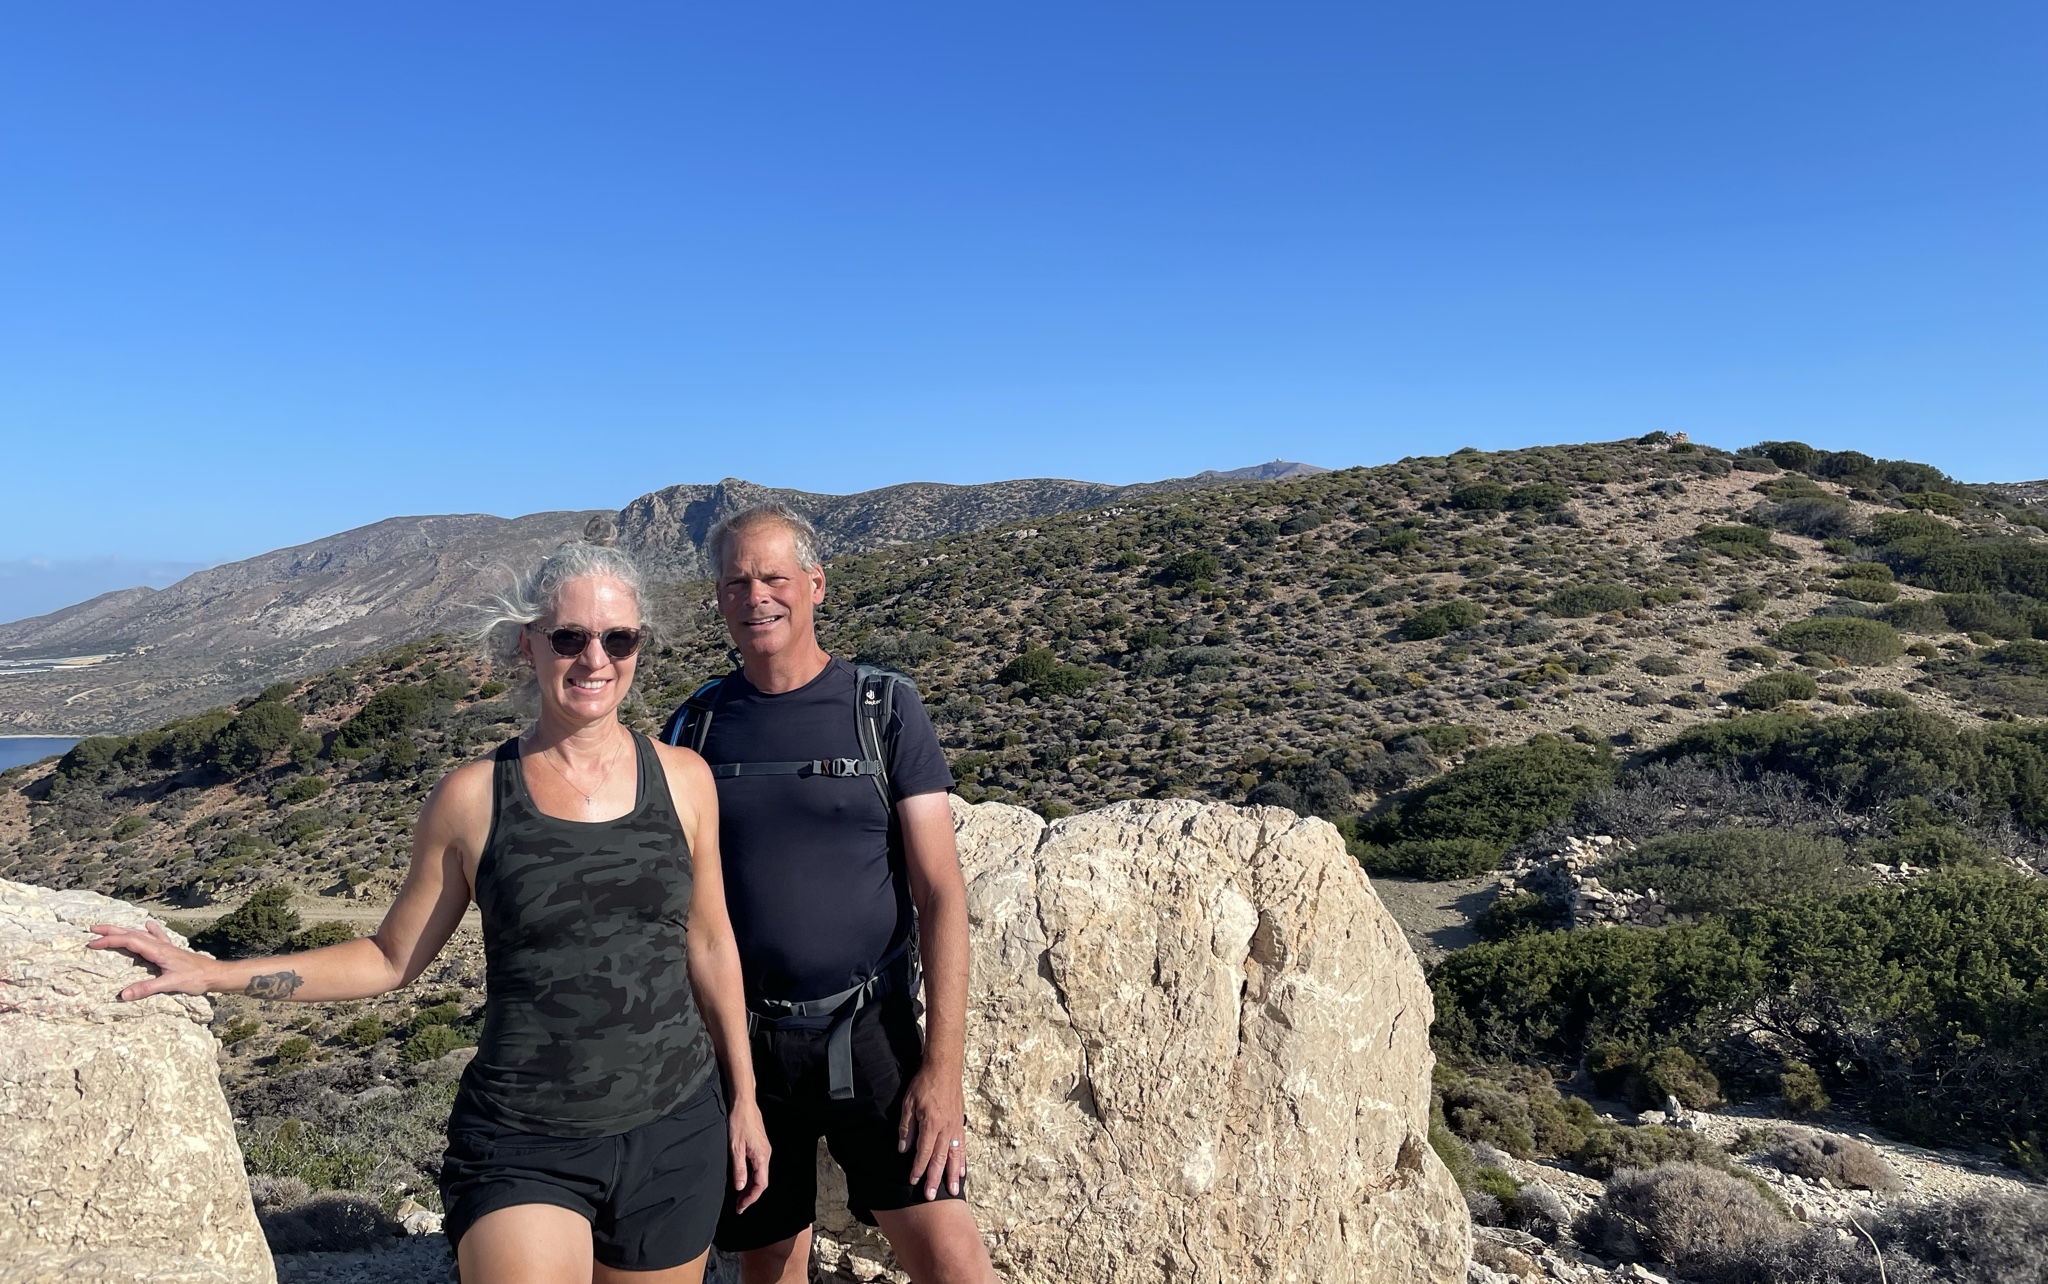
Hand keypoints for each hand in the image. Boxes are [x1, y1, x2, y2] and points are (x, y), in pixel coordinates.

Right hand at [86, 920, 213, 1000]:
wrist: (214, 973)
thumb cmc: (195, 978)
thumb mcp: (170, 984)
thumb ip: (147, 988)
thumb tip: (123, 994)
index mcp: (157, 950)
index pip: (129, 941)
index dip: (110, 941)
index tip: (92, 943)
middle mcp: (160, 945)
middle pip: (132, 933)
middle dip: (111, 930)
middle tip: (92, 929)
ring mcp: (166, 946)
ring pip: (141, 934)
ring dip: (124, 930)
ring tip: (110, 928)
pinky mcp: (171, 950)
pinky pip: (156, 937)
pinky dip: (148, 930)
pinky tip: (148, 924)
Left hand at [727, 1095, 771, 1213]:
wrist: (744, 1103)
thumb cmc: (739, 1122)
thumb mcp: (735, 1148)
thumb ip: (739, 1169)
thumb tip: (740, 1187)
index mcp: (762, 1157)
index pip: (760, 1184)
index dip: (750, 1198)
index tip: (740, 1207)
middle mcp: (766, 1154)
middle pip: (761, 1181)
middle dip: (750, 1195)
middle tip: (738, 1205)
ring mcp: (764, 1150)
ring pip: (760, 1174)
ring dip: (750, 1186)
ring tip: (738, 1196)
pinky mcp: (760, 1146)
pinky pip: (758, 1166)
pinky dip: (751, 1176)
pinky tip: (742, 1178)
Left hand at [898, 1062, 966, 1199]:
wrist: (944, 1068)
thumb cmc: (924, 1084)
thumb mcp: (908, 1103)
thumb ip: (906, 1128)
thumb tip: (904, 1148)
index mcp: (931, 1124)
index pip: (923, 1152)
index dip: (918, 1168)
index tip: (913, 1181)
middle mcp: (946, 1128)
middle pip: (940, 1159)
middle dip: (935, 1179)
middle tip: (932, 1196)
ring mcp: (955, 1127)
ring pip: (954, 1156)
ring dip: (952, 1175)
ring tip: (952, 1190)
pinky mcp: (960, 1123)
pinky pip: (962, 1146)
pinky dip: (962, 1160)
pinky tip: (961, 1171)